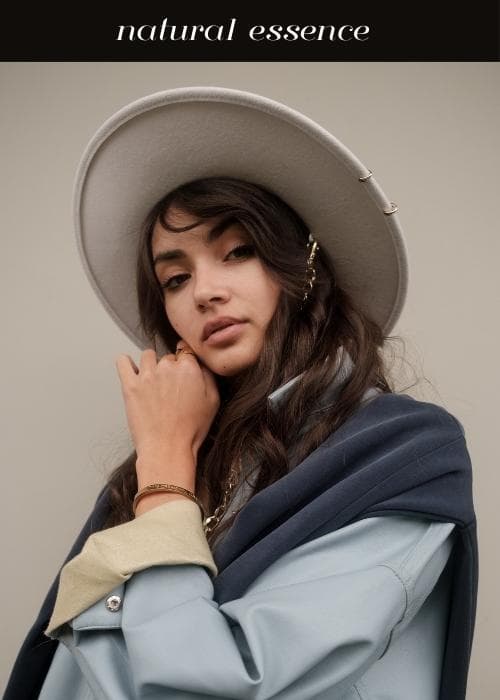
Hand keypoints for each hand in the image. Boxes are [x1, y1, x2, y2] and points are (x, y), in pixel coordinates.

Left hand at [115, 341, 219, 466]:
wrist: (168, 448)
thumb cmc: (191, 429)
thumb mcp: (213, 401)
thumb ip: (208, 376)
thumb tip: (201, 363)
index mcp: (188, 368)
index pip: (186, 351)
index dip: (187, 363)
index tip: (185, 373)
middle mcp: (167, 367)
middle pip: (167, 357)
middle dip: (170, 369)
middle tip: (171, 388)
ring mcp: (146, 375)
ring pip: (148, 356)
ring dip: (151, 365)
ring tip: (154, 382)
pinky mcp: (130, 385)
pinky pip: (123, 362)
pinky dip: (126, 363)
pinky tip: (132, 371)